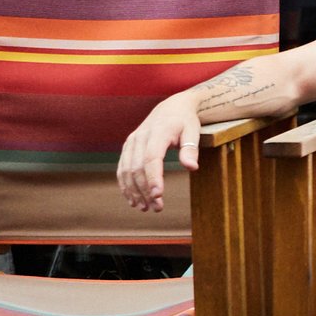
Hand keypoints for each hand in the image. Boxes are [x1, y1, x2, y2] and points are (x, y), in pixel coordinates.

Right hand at [118, 95, 202, 211]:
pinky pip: (122, 168)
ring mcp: (131, 142)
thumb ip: (191, 149)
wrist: (172, 107)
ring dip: (134, 191)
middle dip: (145, 190)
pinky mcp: (128, 147)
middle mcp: (140, 137)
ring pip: (126, 170)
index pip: (152, 158)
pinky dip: (125, 185)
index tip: (158, 195)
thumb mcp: (193, 131)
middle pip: (138, 168)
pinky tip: (133, 199)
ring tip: (145, 208)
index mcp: (158, 132)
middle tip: (157, 208)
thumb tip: (192, 168)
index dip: (153, 178)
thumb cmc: (185, 121)